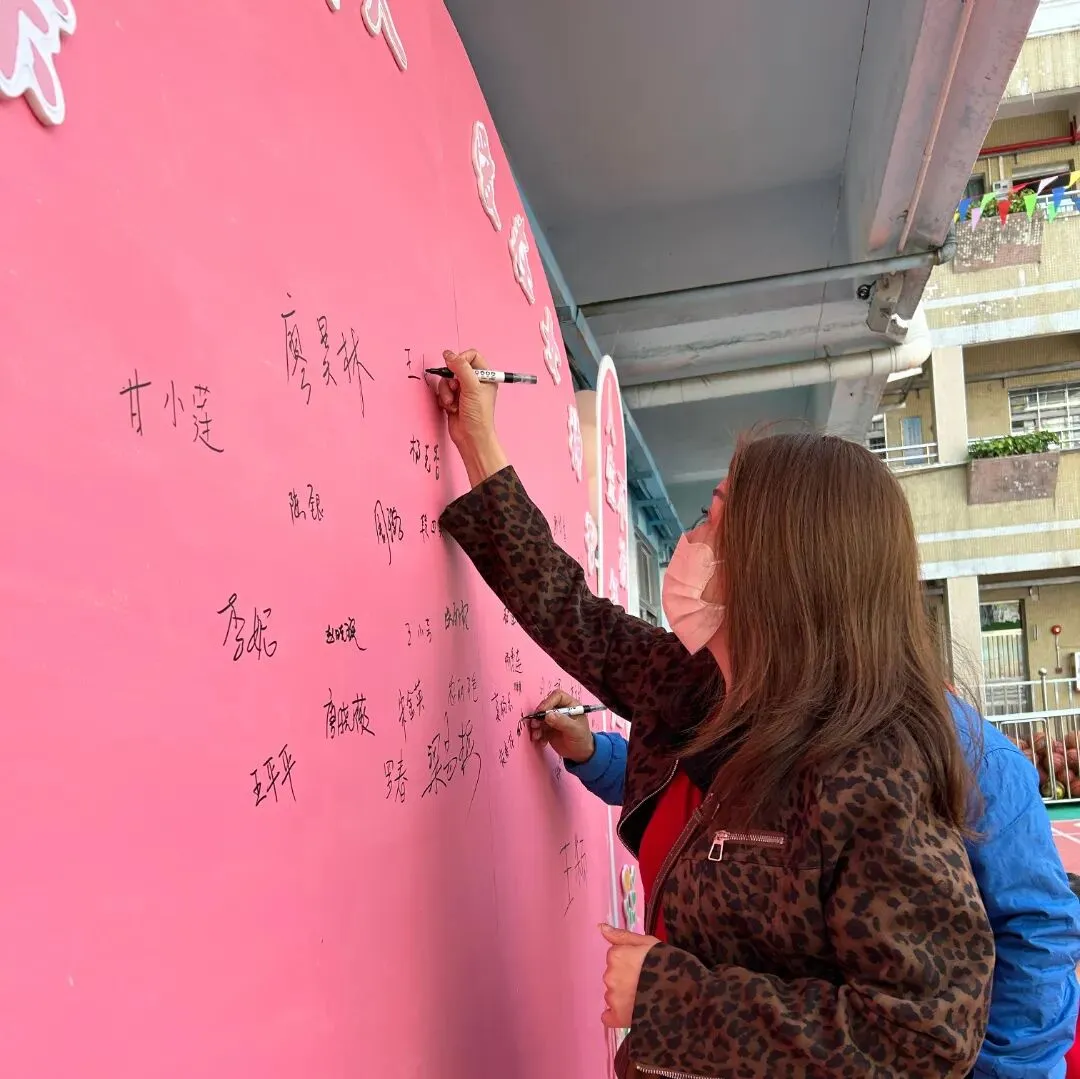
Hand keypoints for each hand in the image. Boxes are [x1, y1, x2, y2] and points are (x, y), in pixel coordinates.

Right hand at [434, 349, 506, 485]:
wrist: (471, 436)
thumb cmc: (478, 414)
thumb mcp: (472, 387)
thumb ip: (461, 368)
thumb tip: (448, 354)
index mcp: (485, 376)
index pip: (472, 356)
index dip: (461, 359)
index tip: (456, 367)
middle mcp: (474, 382)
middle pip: (456, 367)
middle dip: (452, 379)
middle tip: (456, 388)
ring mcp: (463, 391)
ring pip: (447, 380)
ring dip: (447, 392)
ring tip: (454, 402)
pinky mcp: (453, 399)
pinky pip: (442, 391)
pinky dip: (445, 399)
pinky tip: (452, 408)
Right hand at [528, 690, 594, 763]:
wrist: (580, 753)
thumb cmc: (582, 739)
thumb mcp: (575, 730)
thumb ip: (562, 722)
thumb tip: (548, 715)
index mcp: (571, 705)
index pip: (558, 696)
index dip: (548, 702)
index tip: (542, 711)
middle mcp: (561, 710)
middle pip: (546, 706)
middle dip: (539, 715)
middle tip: (535, 724)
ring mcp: (554, 719)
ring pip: (540, 717)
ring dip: (536, 725)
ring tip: (537, 735)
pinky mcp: (548, 728)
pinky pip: (539, 727)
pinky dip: (538, 734)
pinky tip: (542, 741)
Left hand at [599, 923, 659, 1027]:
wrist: (680, 991)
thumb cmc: (665, 962)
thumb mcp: (646, 942)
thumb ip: (621, 935)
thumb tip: (600, 927)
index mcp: (615, 955)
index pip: (615, 957)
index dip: (629, 961)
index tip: (641, 966)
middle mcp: (610, 975)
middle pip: (613, 976)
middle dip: (625, 979)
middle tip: (644, 982)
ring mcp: (613, 998)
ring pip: (612, 995)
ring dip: (623, 996)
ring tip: (643, 998)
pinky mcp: (618, 1017)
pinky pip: (608, 1018)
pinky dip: (615, 1016)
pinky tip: (630, 1014)